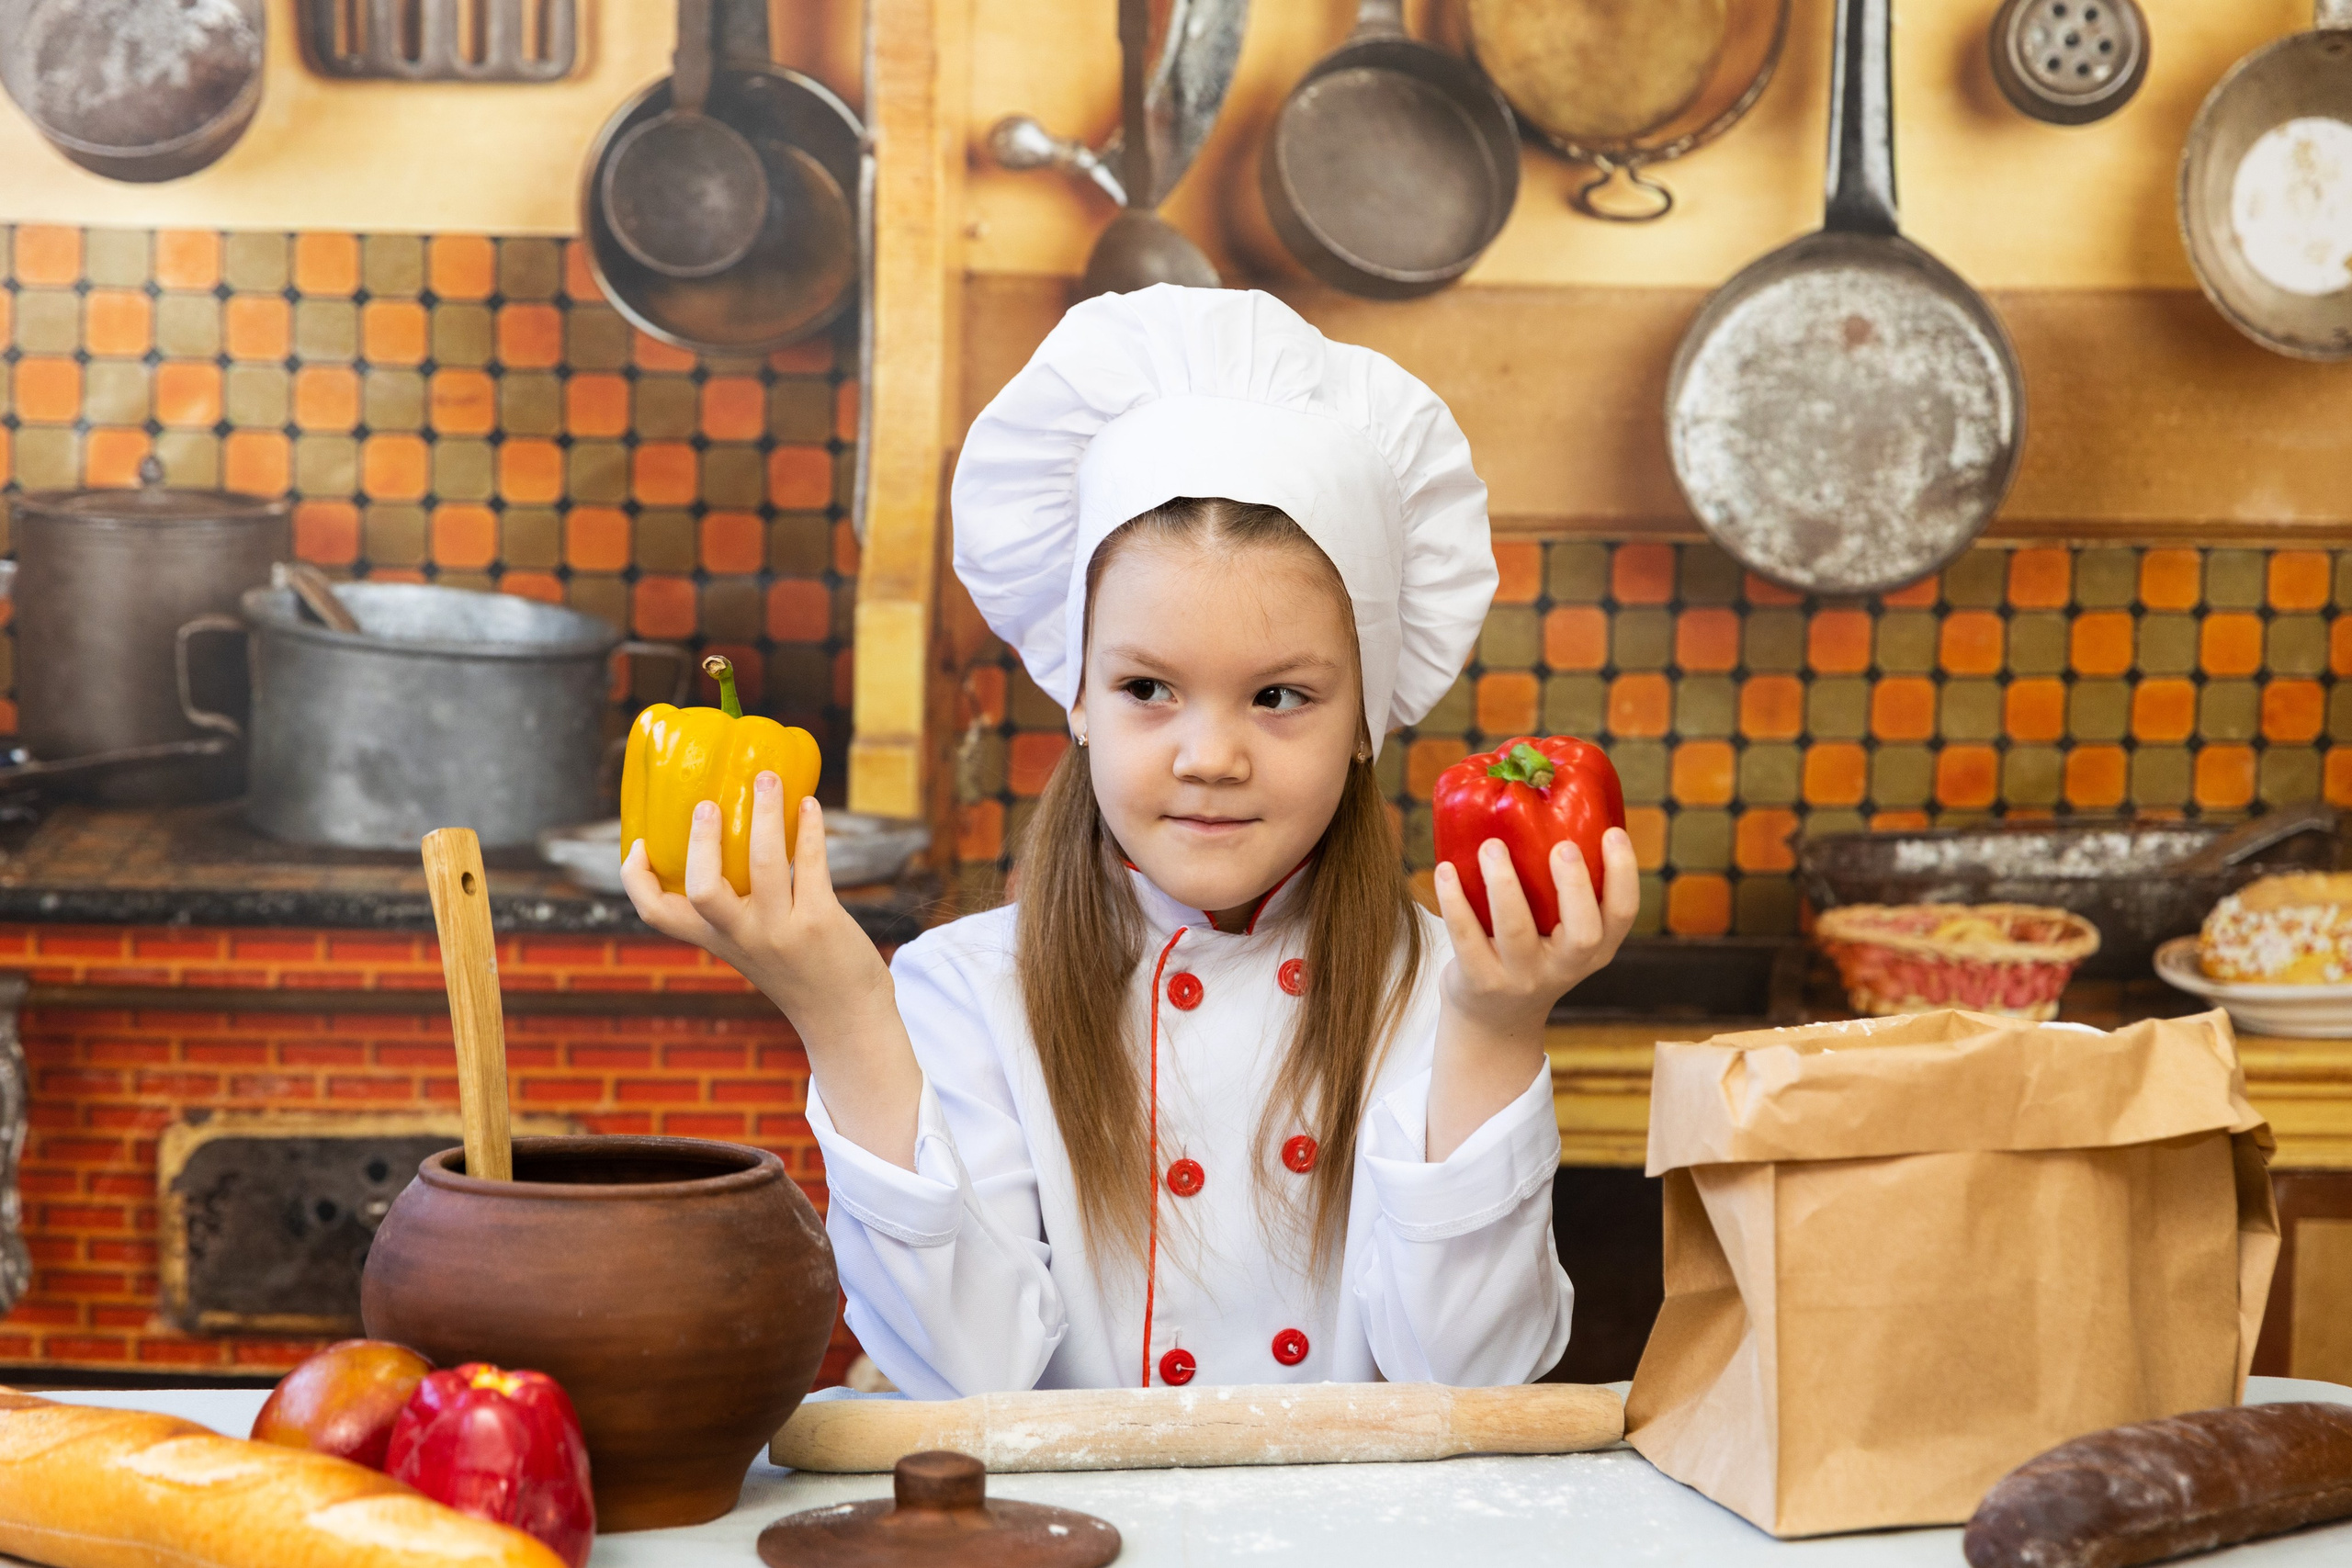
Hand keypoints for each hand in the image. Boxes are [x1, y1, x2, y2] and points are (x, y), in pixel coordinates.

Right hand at [620, 774, 919, 1165]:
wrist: (845, 1020)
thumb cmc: (797, 971)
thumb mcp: (752, 948)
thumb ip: (738, 908)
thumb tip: (738, 836)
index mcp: (716, 940)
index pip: (656, 913)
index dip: (635, 878)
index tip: (638, 843)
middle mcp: (742, 936)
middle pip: (701, 889)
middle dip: (701, 842)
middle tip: (706, 803)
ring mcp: (781, 930)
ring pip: (764, 864)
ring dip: (766, 814)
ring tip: (768, 778)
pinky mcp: (821, 922)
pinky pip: (812, 865)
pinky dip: (809, 829)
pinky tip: (809, 804)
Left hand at [1427, 827, 1638, 1160]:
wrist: (1494, 1019)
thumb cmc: (1532, 950)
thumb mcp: (1561, 931)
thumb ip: (1565, 886)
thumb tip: (1553, 795)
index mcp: (1595, 948)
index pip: (1623, 914)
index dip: (1623, 873)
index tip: (1613, 831)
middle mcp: (1565, 967)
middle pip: (1582, 932)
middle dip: (1575, 887)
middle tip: (1561, 846)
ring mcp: (1523, 978)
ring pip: (1517, 932)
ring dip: (1504, 885)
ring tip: (1491, 846)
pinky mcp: (1481, 983)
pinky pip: (1466, 939)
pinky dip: (1455, 902)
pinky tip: (1446, 869)